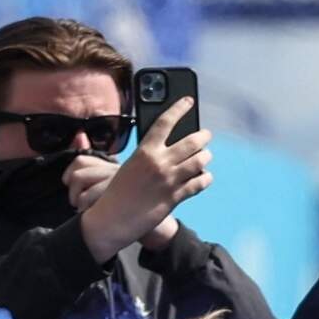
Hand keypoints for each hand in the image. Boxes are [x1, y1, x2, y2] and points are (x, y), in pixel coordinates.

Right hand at [76, 99, 210, 255]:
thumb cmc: (119, 191)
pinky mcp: (176, 197)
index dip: (179, 108)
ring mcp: (169, 180)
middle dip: (202, 136)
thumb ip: (150, 156)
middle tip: (206, 135)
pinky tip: (205, 176)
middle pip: (191, 142)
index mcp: (144, 151)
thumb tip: (171, 150)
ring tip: (206, 156)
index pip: (165, 122)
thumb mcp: (131, 166)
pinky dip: (205, 178)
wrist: (112, 218)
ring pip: (200, 161)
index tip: (189, 100)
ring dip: (206, 157)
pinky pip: (199, 183)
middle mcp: (159, 162)